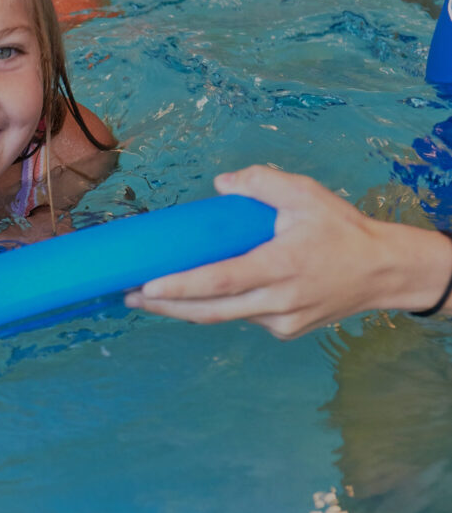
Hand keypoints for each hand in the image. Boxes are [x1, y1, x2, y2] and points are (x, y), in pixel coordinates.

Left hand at [124, 165, 451, 337]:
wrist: (384, 271)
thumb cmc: (341, 229)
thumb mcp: (304, 193)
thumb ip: (260, 182)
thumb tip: (220, 184)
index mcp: (280, 266)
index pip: (220, 281)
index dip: (181, 287)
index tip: (147, 285)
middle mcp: (279, 300)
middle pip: (211, 311)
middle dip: (166, 305)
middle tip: (129, 294)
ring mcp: (282, 320)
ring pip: (224, 316)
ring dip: (185, 308)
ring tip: (148, 296)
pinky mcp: (286, 330)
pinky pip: (243, 316)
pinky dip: (217, 306)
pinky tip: (195, 295)